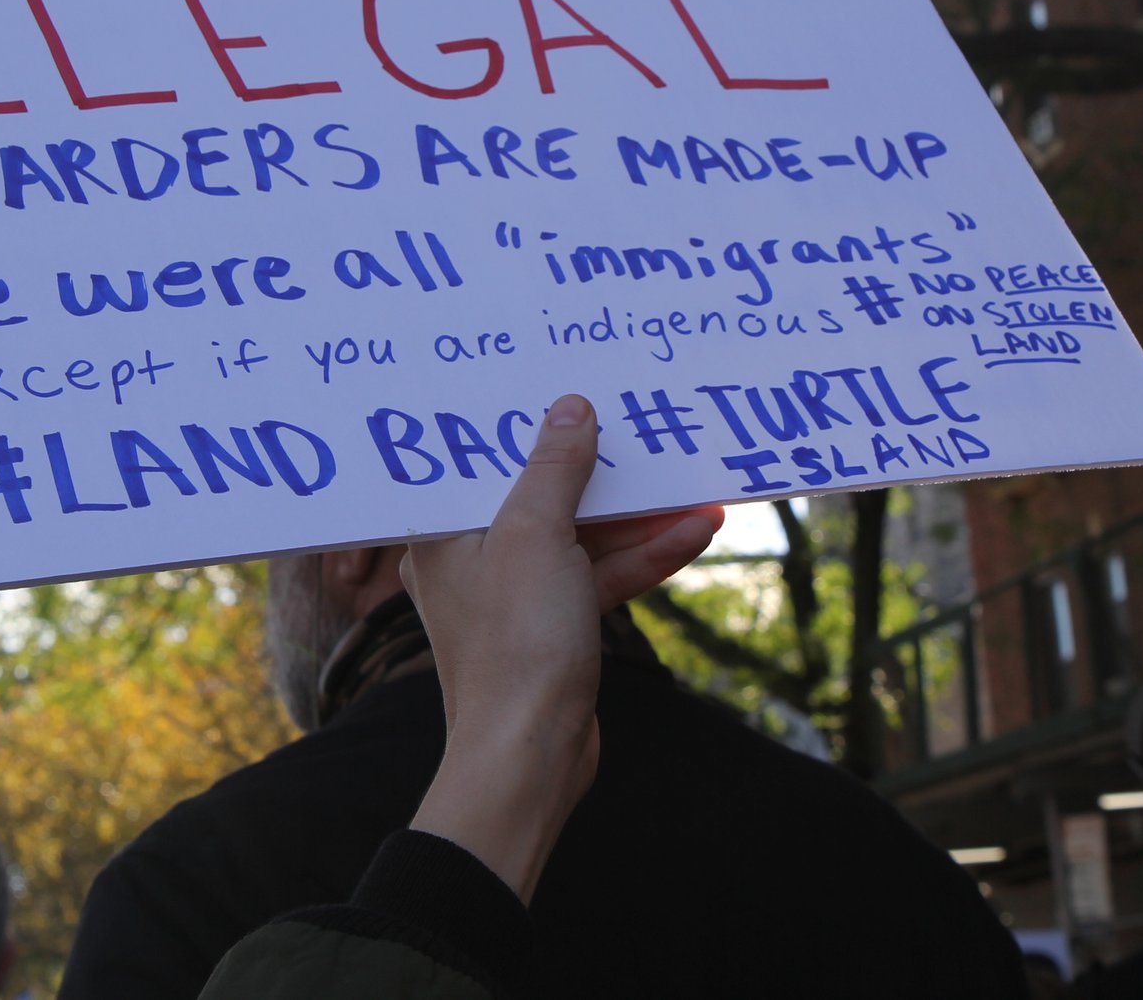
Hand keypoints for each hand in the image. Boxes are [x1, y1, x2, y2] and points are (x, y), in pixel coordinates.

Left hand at [403, 393, 721, 901]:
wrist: (532, 757)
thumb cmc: (515, 644)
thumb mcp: (537, 535)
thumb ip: (555, 468)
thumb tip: (571, 409)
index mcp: (445, 531)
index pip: (486, 458)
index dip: (529, 423)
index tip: (569, 386)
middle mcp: (475, 557)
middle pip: (543, 492)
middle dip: (603, 468)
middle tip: (646, 426)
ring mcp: (519, 593)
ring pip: (584, 534)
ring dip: (640, 514)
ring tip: (697, 483)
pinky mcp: (557, 625)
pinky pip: (602, 573)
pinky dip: (645, 554)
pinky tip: (696, 529)